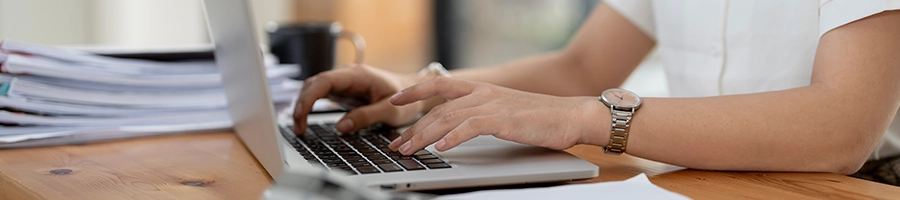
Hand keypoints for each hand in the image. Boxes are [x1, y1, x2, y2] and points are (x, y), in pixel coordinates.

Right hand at [292, 65, 422, 133]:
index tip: (301, 117)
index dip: (308, 98)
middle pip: (314, 84)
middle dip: (301, 104)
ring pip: (314, 88)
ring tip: (300, 127)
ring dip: (304, 105)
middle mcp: (347, 75)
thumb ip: (365, 117)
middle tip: (298, 128)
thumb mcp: (389, 111)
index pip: (323, 82)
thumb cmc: (406, 99)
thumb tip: (341, 127)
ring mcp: (344, 82)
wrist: (414, 92)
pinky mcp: (343, 90)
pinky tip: (306, 120)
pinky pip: (321, 95)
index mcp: (357, 75)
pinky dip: (311, 106)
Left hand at [387, 76, 608, 154]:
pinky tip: (441, 148)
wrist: (571, 116)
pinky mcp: (503, 119)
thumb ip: (481, 114)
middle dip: (414, 127)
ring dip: (425, 136)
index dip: (416, 91)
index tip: (396, 100)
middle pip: (438, 109)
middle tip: (398, 144)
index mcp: (482, 90)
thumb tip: (458, 127)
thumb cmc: (541, 118)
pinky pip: (470, 128)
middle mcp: (483, 94)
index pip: (440, 85)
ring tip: (410, 149)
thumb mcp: (504, 111)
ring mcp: (492, 105)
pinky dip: (453, 138)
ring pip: (448, 119)